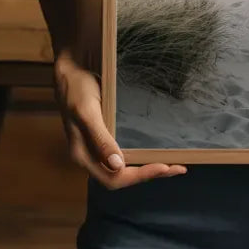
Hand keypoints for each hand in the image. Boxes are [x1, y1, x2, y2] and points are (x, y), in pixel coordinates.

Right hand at [53, 50, 186, 189]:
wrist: (69, 69)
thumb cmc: (77, 88)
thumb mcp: (87, 112)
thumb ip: (100, 139)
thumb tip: (118, 165)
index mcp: (83, 155)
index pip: (113, 179)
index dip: (139, 175)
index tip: (164, 167)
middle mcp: (90, 156)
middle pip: (121, 177)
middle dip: (149, 174)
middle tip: (178, 168)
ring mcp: (96, 147)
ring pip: (123, 168)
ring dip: (146, 168)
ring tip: (172, 164)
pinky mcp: (103, 136)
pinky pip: (123, 153)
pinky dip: (140, 156)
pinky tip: (153, 151)